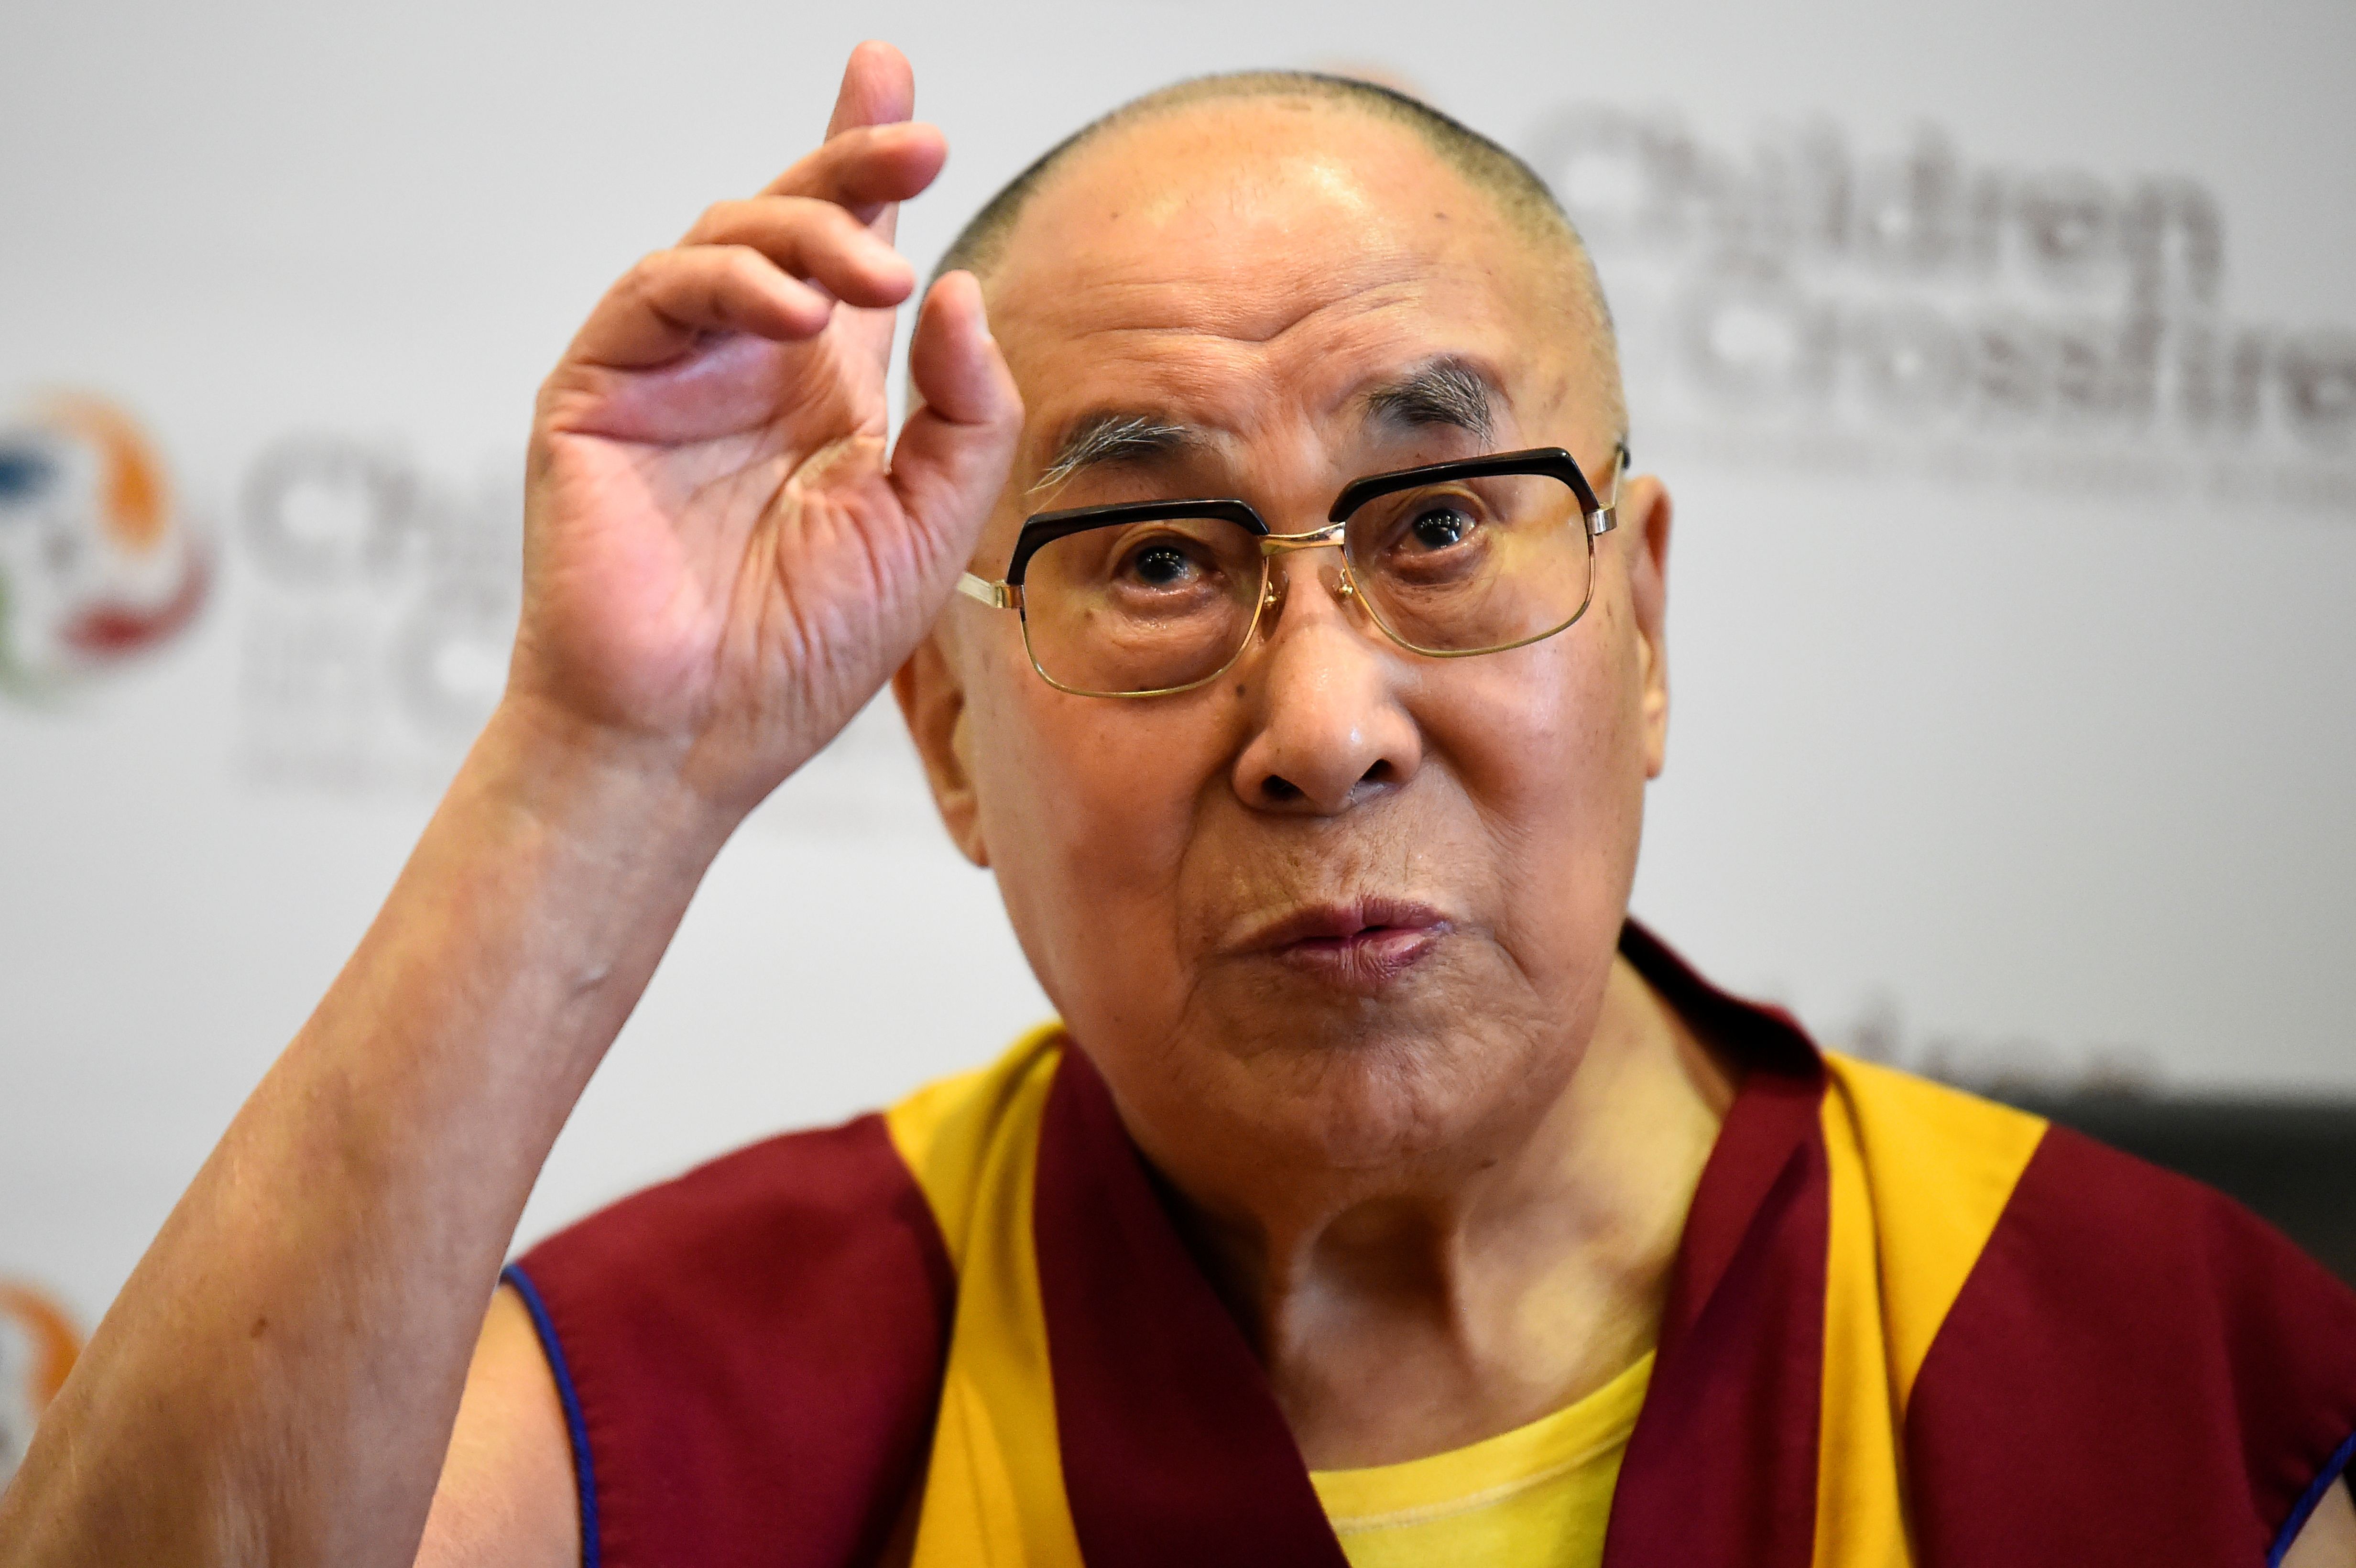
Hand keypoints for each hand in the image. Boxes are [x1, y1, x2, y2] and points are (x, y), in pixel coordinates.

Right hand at [512, 41, 1020, 817]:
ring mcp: (669, 372)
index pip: (852, 256)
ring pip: (729, 235)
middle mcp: (746, 367)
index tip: (903, 88)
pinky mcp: (600, 389)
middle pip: (796, 219)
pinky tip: (794, 308)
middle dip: (856, 162)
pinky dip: (730, 281)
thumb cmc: (801, 650)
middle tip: (923, 140)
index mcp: (822, 397)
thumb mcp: (926, 528)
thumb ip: (964, 414)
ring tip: (875, 276)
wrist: (692, 736)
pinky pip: (658, 292)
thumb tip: (960, 287)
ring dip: (809, 232)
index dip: (872, 169)